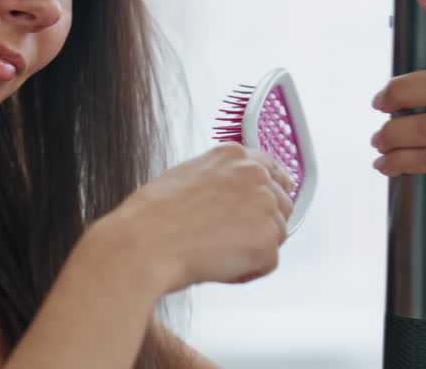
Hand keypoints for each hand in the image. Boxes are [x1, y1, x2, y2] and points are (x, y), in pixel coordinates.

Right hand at [111, 142, 294, 293]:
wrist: (144, 243)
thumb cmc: (152, 217)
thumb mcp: (187, 178)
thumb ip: (219, 180)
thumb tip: (231, 198)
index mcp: (233, 155)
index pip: (272, 170)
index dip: (269, 193)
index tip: (265, 207)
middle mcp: (254, 174)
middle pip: (281, 205)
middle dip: (260, 225)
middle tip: (228, 239)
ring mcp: (264, 206)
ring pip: (276, 236)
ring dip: (252, 249)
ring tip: (213, 250)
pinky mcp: (267, 240)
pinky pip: (268, 263)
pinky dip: (246, 271)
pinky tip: (217, 264)